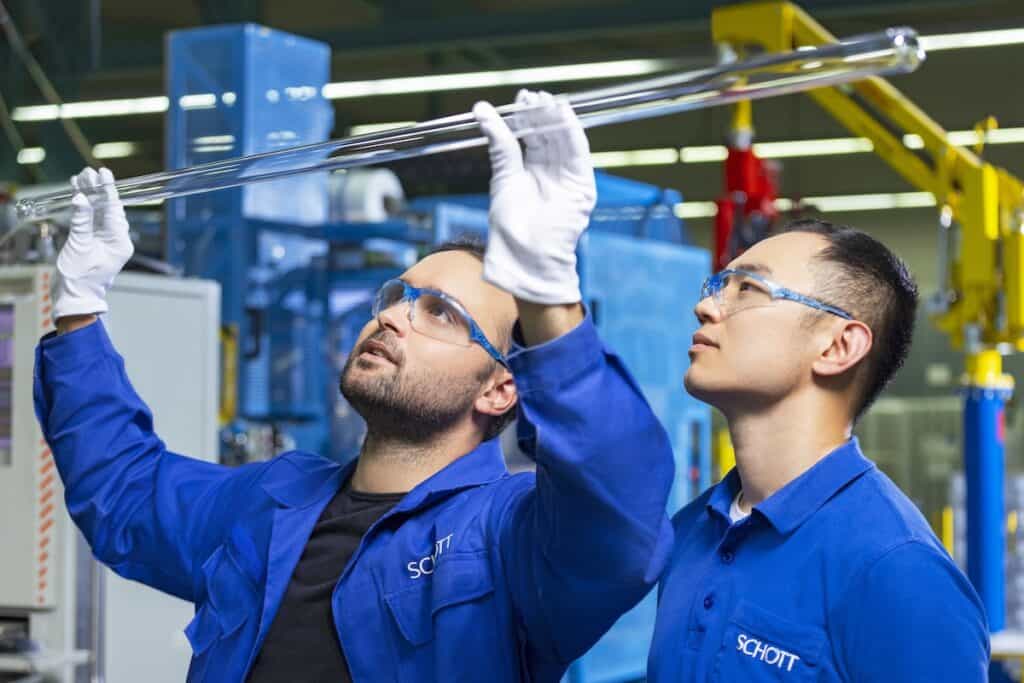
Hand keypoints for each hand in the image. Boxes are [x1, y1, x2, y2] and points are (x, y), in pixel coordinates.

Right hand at [53, 167, 133, 319]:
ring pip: (100, 211)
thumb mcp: (79, 247)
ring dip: (90, 195)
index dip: (108, 190)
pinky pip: (92, 219)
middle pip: (109, 208)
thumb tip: (81, 198)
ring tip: (81, 177)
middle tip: (89, 172)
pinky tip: (78, 192)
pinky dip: (85, 206)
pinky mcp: (95, 240)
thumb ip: (81, 222)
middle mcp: (117, 239)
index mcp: (121, 242)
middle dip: (98, 189)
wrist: (74, 297)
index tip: (104, 173)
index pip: (114, 210)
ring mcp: (106, 239)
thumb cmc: (80, 278)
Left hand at [473, 89, 596, 304]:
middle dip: (541, 113)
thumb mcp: (504, 176)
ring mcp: (568, 178)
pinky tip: (562, 113)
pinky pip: (578, 152)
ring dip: (556, 118)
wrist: (524, 255)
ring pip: (564, 140)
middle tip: (530, 95)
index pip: (533, 136)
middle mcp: (552, 172)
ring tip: (543, 99)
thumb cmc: (510, 226)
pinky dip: (572, 131)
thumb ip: (501, 144)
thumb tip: (481, 110)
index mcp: (531, 171)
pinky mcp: (582, 186)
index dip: (527, 116)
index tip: (519, 98)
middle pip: (550, 135)